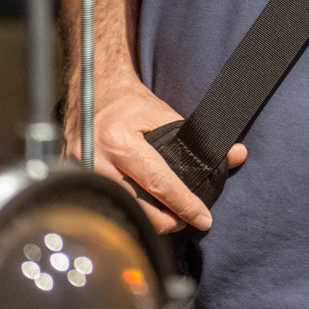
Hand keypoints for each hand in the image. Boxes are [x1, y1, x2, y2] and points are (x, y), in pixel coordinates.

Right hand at [65, 73, 248, 233]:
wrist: (94, 88)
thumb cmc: (129, 102)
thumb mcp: (163, 114)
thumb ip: (197, 139)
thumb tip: (235, 155)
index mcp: (118, 140)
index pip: (158, 182)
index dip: (183, 203)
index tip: (203, 218)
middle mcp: (95, 158)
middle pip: (137, 206)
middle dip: (167, 220)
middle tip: (186, 219)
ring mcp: (80, 170)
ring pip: (122, 210)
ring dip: (148, 219)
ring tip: (168, 216)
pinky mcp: (74, 177)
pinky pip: (106, 202)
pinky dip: (128, 209)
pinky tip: (143, 209)